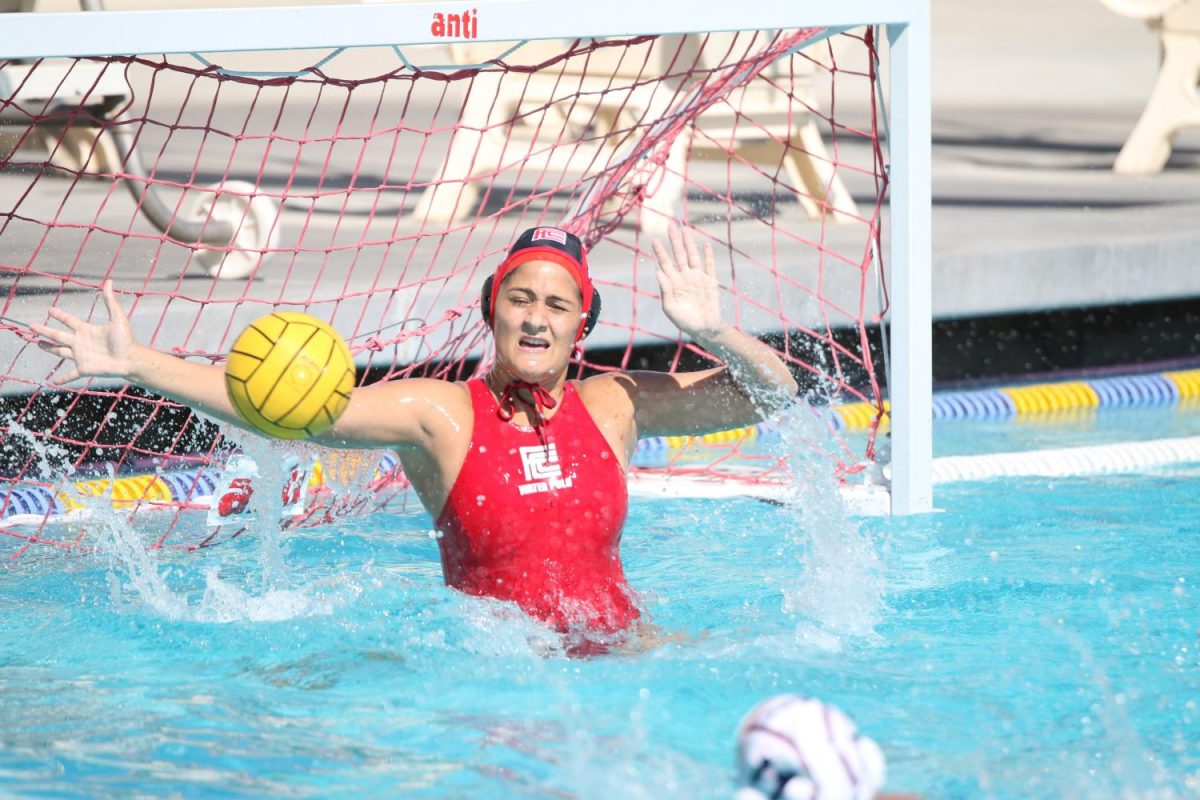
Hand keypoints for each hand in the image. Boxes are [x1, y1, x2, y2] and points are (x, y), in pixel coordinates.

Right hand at [29, 280, 135, 384]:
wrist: (130, 359)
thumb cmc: (125, 339)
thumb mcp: (117, 318)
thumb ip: (110, 301)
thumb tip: (108, 281)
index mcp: (87, 330)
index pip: (69, 321)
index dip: (59, 315)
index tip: (50, 310)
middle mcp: (81, 342)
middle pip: (58, 336)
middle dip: (44, 331)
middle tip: (31, 326)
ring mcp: (81, 356)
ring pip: (60, 352)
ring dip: (49, 349)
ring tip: (38, 345)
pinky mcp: (84, 369)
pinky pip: (70, 375)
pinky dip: (62, 378)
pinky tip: (53, 382)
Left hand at [652, 225, 723, 340]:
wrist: (704, 328)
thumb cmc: (684, 321)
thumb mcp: (671, 308)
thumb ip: (665, 290)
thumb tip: (658, 272)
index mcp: (672, 283)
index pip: (665, 263)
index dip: (660, 251)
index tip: (655, 239)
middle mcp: (684, 276)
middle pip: (678, 254)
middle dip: (674, 240)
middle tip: (670, 224)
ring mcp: (697, 277)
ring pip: (692, 256)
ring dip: (689, 243)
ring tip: (685, 229)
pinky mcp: (710, 281)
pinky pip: (709, 265)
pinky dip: (708, 255)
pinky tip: (705, 244)